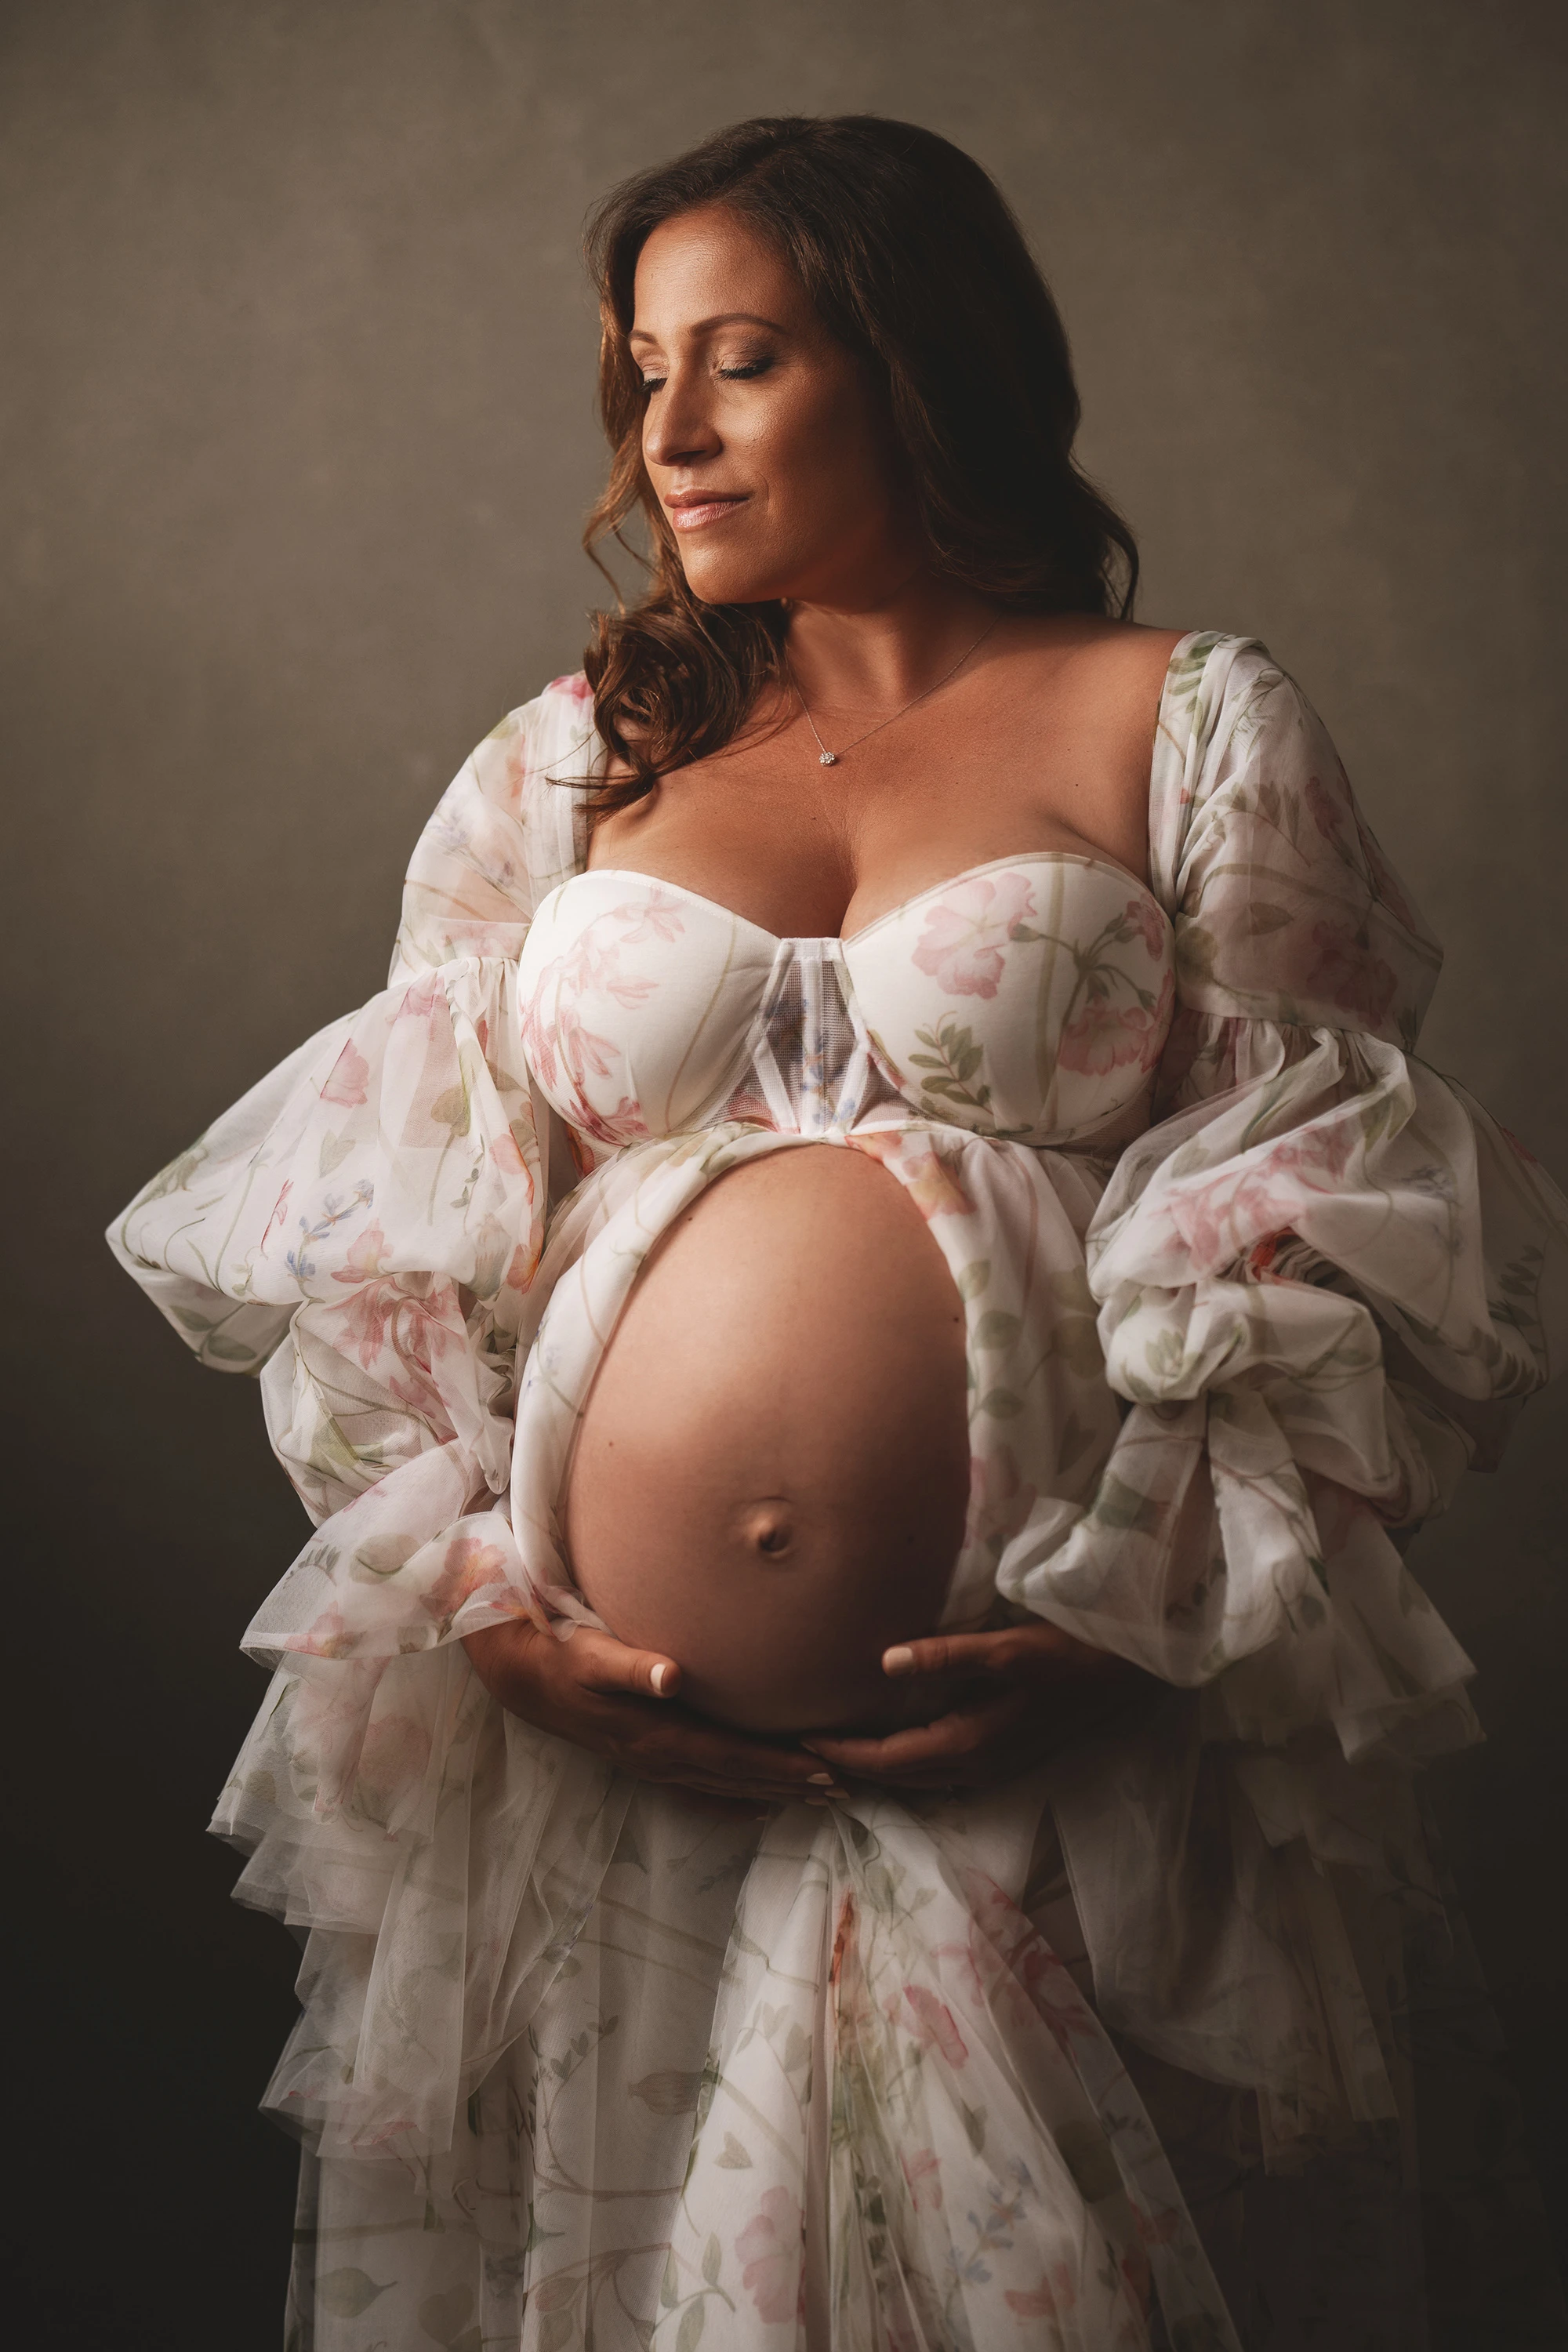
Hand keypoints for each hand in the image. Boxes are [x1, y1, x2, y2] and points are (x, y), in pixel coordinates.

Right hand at [461, 1619, 841, 1806]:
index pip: (734, 1754)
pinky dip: (731, 1801)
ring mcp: (653, 1764)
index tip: (828, 1768)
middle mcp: (661, 1757)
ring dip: (772, 1790)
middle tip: (846, 1788)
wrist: (525, 1679)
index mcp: (659, 1734)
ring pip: (725, 1785)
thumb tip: (671, 1676)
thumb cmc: (565, 1658)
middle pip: (739, 1776)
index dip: (781, 1764)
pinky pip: (698, 1790)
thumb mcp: (594, 1656)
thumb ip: (634, 1667)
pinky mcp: (645, 1760)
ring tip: (818, 1796)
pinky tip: (756, 1808)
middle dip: (792, 1783)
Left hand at [802, 1621, 1153, 1793]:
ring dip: (877, 1770)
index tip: (802, 1740)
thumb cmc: (1065, 1655)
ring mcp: (992, 1769)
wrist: (1123, 1675)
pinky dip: (906, 1766)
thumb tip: (885, 1663)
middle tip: (804, 1750)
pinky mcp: (1002, 1760)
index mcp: (969, 1744)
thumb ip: (945, 1656)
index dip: (842, 1754)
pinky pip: (939, 1774)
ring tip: (837, 1752)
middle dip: (850, 1768)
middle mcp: (976, 1767)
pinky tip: (894, 1747)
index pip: (888, 1760)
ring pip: (918, 1781)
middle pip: (897, 1779)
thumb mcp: (1005, 1648)